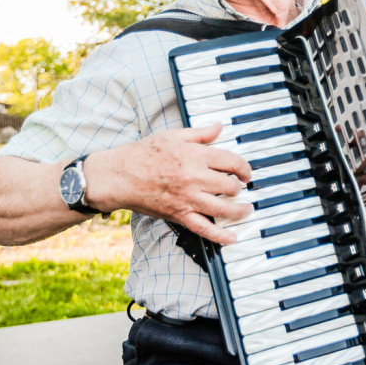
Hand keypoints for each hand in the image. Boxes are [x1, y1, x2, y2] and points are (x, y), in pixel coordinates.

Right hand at [85, 123, 252, 244]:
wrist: (119, 176)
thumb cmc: (142, 154)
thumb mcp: (172, 136)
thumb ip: (199, 134)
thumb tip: (219, 127)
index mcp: (195, 156)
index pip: (231, 162)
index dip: (244, 168)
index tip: (245, 172)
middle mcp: (195, 178)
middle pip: (231, 186)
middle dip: (240, 188)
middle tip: (241, 189)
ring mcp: (188, 199)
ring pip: (224, 208)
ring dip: (240, 210)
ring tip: (246, 209)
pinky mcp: (180, 215)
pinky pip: (205, 229)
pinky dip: (221, 236)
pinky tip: (233, 237)